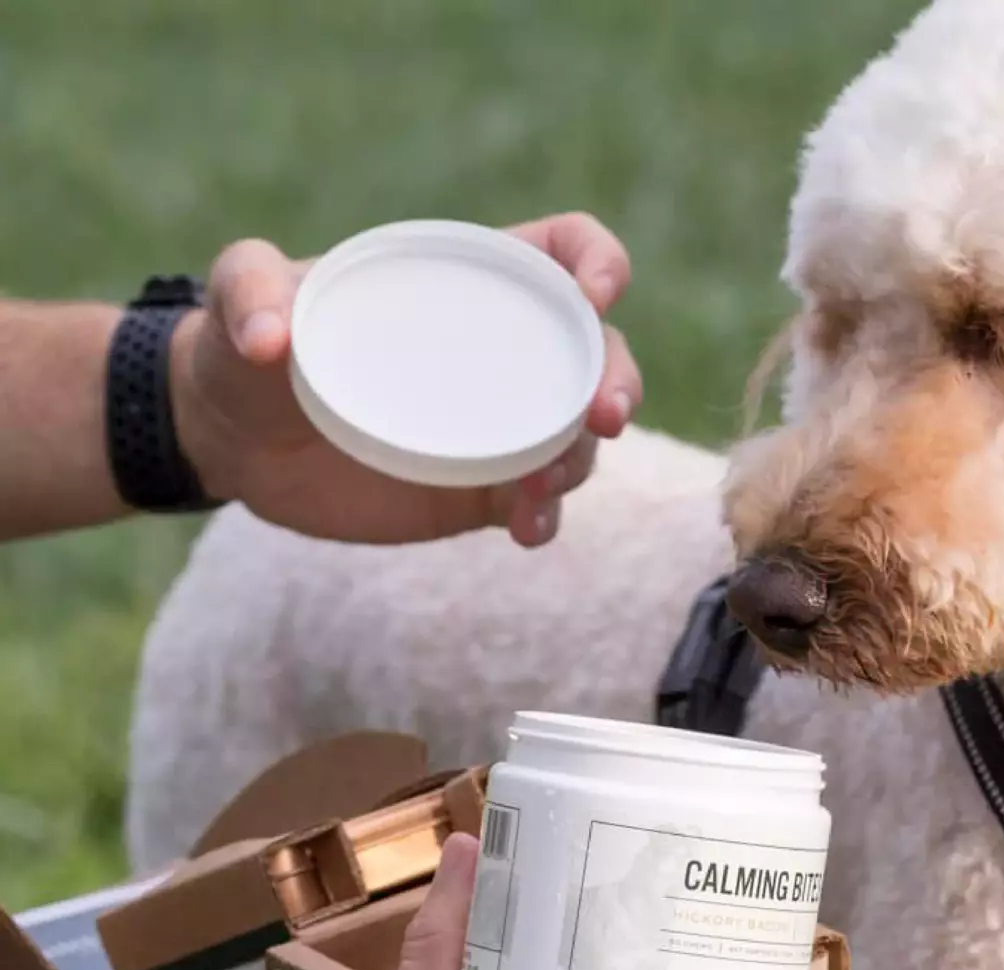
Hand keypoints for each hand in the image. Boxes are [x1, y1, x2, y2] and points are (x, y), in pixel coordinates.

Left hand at [169, 214, 642, 547]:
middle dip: (616, 379)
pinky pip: (538, 503)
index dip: (596, 261)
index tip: (599, 293)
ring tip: (538, 489)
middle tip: (603, 417)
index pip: (559, 253)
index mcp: (464, 281)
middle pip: (595, 354)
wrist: (235, 443)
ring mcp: (496, 428)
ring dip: (578, 460)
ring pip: (576, 438)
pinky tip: (526, 531)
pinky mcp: (481, 493)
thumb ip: (248, 290)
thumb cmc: (244, 345)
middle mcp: (498, 353)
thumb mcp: (238, 298)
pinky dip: (545, 517)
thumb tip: (271, 339)